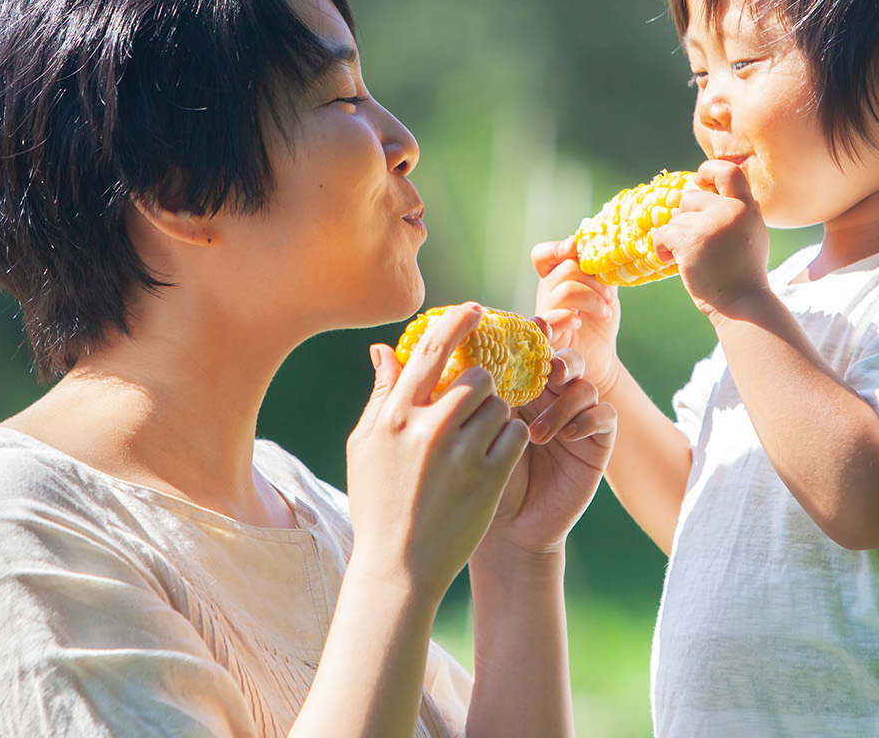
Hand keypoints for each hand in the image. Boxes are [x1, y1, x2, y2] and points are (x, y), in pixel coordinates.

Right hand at [344, 304, 529, 598]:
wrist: (398, 567)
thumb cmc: (377, 503)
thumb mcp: (364, 446)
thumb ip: (381, 394)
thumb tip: (384, 348)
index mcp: (395, 417)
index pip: (432, 352)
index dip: (457, 323)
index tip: (475, 311)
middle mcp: (429, 429)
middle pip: (477, 377)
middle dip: (482, 384)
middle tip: (475, 403)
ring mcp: (462, 454)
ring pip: (499, 405)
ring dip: (496, 414)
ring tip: (479, 438)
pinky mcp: (490, 478)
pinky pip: (515, 435)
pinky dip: (510, 439)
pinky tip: (494, 456)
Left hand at [479, 347, 616, 560]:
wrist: (509, 528)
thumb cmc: (484, 478)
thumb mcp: (478, 432)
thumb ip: (481, 395)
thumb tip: (471, 357)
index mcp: (521, 388)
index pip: (535, 352)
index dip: (538, 336)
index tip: (534, 331)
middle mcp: (551, 399)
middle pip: (566, 359)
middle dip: (560, 360)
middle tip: (548, 373)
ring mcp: (576, 419)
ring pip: (586, 386)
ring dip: (563, 404)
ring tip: (537, 435)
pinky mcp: (597, 442)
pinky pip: (605, 415)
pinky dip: (588, 418)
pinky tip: (567, 436)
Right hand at [531, 237, 622, 395]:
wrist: (601, 357)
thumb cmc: (599, 320)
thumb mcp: (605, 287)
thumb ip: (602, 267)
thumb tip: (606, 245)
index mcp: (557, 277)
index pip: (543, 255)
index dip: (557, 248)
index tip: (576, 248)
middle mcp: (546, 293)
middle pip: (566, 268)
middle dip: (594, 279)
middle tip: (610, 297)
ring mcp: (544, 313)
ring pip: (565, 290)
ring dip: (592, 298)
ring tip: (605, 313)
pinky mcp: (546, 336)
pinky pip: (552, 319)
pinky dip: (569, 317)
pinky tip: (580, 322)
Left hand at [653, 159, 772, 319]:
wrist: (742, 303)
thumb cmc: (743, 271)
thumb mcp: (752, 233)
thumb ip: (736, 210)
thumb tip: (702, 186)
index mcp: (748, 207)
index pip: (729, 171)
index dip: (709, 169)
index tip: (698, 178)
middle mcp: (731, 211)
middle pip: (691, 197)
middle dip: (686, 218)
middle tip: (694, 241)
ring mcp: (711, 225)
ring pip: (676, 218)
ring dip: (676, 237)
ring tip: (689, 257)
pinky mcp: (691, 241)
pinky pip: (663, 233)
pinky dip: (661, 247)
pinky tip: (667, 259)